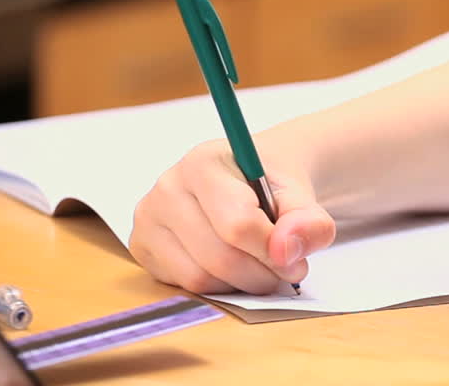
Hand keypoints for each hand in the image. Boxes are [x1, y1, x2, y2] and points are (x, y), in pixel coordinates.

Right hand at [129, 128, 335, 293]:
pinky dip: (218, 287)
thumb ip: (306, 219)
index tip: (296, 257)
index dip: (273, 250)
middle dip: (262, 273)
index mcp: (204, 162)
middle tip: (287, 270)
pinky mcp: (142, 247)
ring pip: (199, 278)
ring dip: (241, 284)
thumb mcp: (300, 192)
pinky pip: (183, 286)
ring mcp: (148, 218)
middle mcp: (167, 187)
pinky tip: (233, 266)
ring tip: (262, 266)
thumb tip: (288, 251)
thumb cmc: (269, 182)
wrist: (248, 176)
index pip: (238, 224)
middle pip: (218, 257)